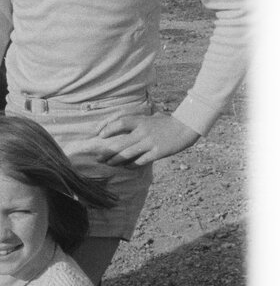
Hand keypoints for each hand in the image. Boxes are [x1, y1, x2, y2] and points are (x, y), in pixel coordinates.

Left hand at [66, 113, 199, 167]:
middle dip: (108, 151)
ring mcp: (150, 142)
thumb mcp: (151, 118)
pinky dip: (132, 165)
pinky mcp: (158, 152)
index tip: (100, 135)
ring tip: (109, 164)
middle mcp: (143, 131)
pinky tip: (127, 167)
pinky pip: (141, 161)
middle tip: (98, 157)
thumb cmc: (167, 123)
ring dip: (116, 160)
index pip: (120, 123)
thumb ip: (139, 122)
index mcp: (141, 121)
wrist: (186, 127)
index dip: (108, 129)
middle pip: (121, 143)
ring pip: (128, 154)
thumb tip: (125, 125)